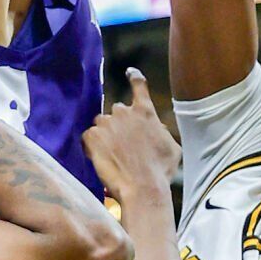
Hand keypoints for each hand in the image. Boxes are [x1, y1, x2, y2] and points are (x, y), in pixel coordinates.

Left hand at [83, 69, 180, 206]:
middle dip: (118, 125)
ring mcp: (106, 123)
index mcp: (145, 111)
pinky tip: (101, 160)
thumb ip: (161, 132)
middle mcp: (124, 112)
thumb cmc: (161, 171)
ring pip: (101, 124)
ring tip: (113, 156)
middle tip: (123, 146)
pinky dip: (92, 147)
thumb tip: (157, 129)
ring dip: (105, 135)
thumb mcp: (172, 148)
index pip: (139, 85)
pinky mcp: (92, 136)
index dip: (134, 77)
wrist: (143, 187)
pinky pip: (88, 137)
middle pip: (117, 111)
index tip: (130, 72)